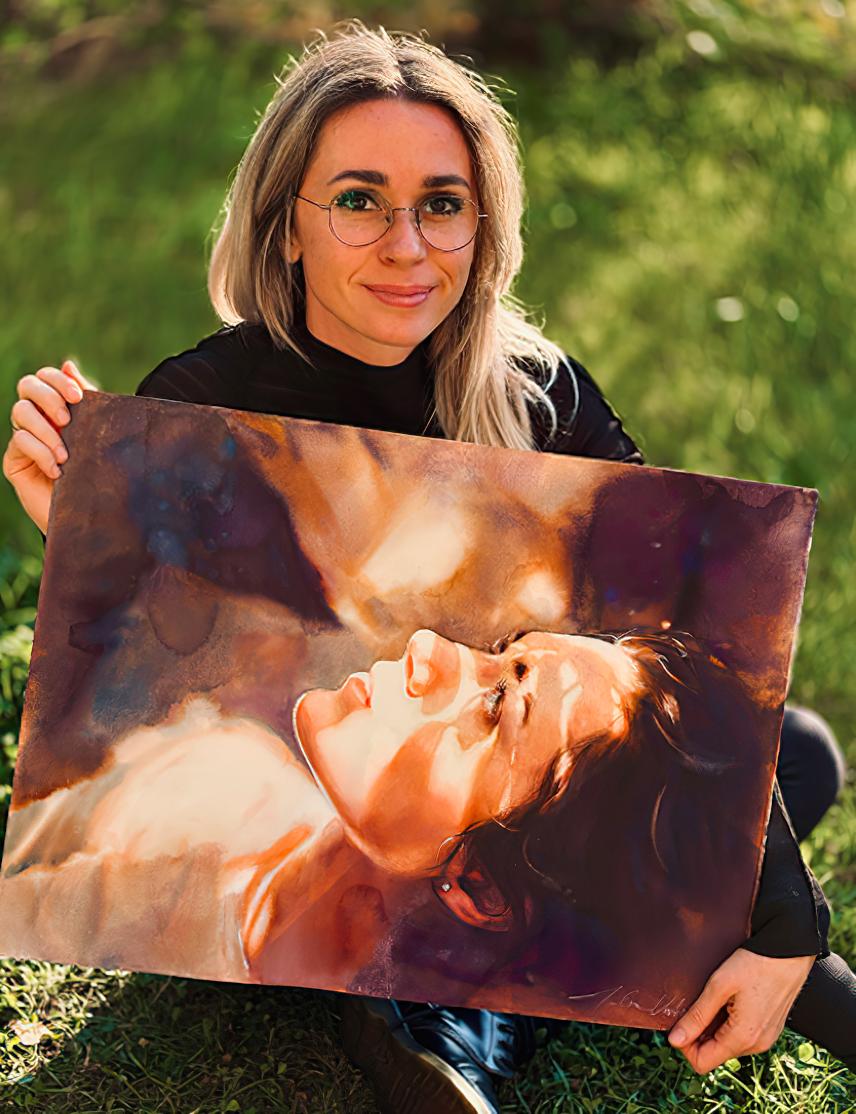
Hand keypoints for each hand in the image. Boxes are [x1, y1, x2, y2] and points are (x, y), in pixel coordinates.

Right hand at [3, 360, 95, 533]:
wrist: (91, 512)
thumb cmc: (97, 471)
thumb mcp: (96, 433)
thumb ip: (86, 400)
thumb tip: (68, 363)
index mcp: (57, 406)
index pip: (46, 377)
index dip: (58, 380)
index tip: (79, 397)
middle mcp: (37, 417)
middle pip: (27, 385)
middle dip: (48, 398)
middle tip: (68, 420)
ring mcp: (24, 437)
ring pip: (20, 412)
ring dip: (45, 430)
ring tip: (66, 454)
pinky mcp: (14, 460)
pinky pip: (19, 442)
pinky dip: (40, 453)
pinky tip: (58, 471)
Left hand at [667, 946, 814, 1072]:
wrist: (789, 951)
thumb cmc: (756, 964)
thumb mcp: (719, 986)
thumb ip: (697, 1016)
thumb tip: (675, 1040)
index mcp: (743, 1038)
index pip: (702, 1063)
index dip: (685, 1045)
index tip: (681, 1021)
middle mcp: (757, 1045)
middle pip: (715, 1054)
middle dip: (699, 1035)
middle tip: (697, 1004)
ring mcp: (766, 1039)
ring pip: (728, 1045)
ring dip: (715, 1028)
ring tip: (716, 999)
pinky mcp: (770, 1029)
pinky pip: (743, 1036)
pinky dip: (730, 1024)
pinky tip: (730, 1000)